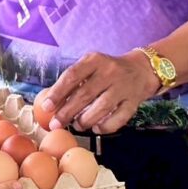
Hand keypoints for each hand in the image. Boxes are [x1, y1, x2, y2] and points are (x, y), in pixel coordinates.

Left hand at [40, 51, 159, 133]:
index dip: (58, 92)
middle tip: (56, 124)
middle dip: (67, 112)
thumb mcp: (90, 66)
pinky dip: (105, 126)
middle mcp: (110, 71)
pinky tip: (96, 128)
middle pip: (85, 94)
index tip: (47, 107)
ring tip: (76, 125)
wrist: (141, 70)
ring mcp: (123, 87)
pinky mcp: (134, 101)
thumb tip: (50, 103)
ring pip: (102, 108)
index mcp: (94, 60)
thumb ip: (72, 81)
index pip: (72, 75)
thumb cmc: (107, 70)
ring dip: (85, 120)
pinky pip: (118, 118)